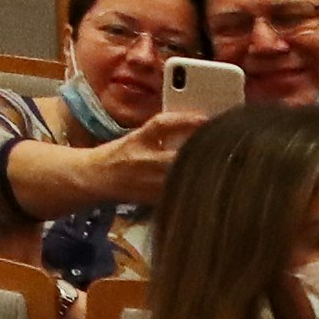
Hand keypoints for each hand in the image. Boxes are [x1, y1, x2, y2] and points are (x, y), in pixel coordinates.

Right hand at [83, 108, 211, 204]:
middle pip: (179, 155)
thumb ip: (162, 133)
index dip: (186, 120)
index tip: (206, 118)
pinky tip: (206, 186)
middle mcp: (142, 160)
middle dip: (201, 150)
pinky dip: (193, 189)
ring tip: (221, 166)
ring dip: (202, 171)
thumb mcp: (136, 137)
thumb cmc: (118, 155)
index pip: (162, 124)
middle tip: (224, 145)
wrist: (95, 178)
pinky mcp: (153, 199)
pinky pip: (178, 193)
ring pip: (182, 176)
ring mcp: (148, 182)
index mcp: (138, 140)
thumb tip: (199, 126)